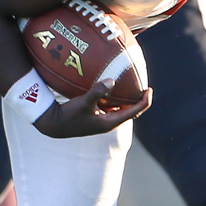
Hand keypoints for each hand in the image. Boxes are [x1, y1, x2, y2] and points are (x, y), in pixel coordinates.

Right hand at [34, 81, 151, 138]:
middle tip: (144, 86)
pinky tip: (114, 89)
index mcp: (110, 122)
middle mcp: (109, 123)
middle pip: (131, 112)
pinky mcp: (97, 118)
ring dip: (129, 100)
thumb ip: (97, 92)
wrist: (55, 125)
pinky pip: (112, 108)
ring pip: (122, 110)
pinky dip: (117, 100)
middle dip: (139, 100)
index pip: (134, 112)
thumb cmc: (69, 115)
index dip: (145, 101)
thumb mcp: (83, 102)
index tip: (149, 89)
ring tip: (133, 86)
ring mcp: (103, 121)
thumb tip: (112, 81)